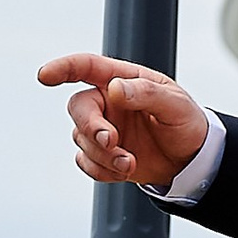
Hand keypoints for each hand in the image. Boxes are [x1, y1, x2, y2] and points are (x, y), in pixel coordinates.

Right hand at [39, 51, 209, 186]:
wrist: (192, 159)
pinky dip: (102, 170)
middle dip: (90, 126)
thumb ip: (145, 93)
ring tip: (131, 163)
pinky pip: (86, 162)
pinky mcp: (102, 154)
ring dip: (103, 155)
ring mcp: (102, 128)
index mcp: (123, 80)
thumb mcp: (175, 105)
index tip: (44, 76)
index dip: (63, 68)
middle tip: (111, 141)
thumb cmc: (186, 123)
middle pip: (78, 107)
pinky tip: (126, 171)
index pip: (86, 66)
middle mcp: (107, 102)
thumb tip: (113, 88)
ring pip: (81, 139)